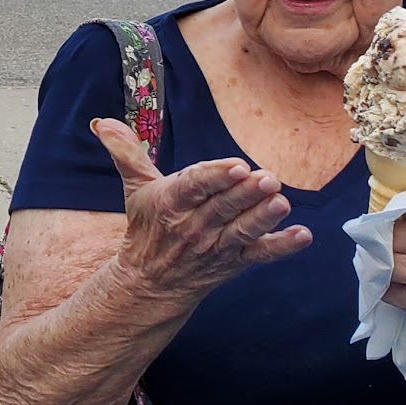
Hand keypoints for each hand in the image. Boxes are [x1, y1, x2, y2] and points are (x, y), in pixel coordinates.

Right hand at [91, 118, 311, 294]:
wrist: (149, 282)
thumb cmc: (146, 227)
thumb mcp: (135, 188)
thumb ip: (125, 152)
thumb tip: (102, 122)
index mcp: (170, 203)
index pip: (194, 187)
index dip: (215, 176)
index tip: (236, 166)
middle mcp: (194, 226)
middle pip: (223, 208)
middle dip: (246, 194)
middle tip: (269, 180)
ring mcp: (217, 246)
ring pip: (242, 231)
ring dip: (263, 217)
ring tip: (282, 202)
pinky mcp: (235, 261)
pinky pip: (260, 255)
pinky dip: (282, 247)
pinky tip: (303, 236)